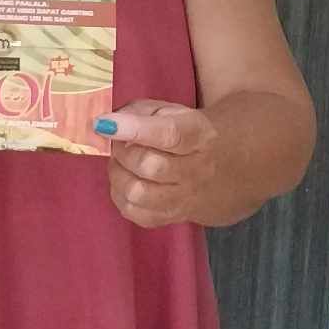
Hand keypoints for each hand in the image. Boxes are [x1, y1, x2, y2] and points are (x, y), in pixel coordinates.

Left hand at [98, 99, 217, 227]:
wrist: (223, 166)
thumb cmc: (187, 133)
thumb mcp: (170, 111)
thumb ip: (138, 112)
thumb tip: (106, 124)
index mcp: (199, 135)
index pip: (168, 134)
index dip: (133, 129)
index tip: (104, 123)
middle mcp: (196, 171)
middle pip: (150, 166)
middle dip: (122, 151)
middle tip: (118, 142)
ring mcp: (185, 198)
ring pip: (138, 193)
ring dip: (118, 174)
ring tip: (121, 162)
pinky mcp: (171, 217)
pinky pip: (134, 212)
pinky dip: (120, 195)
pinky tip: (126, 179)